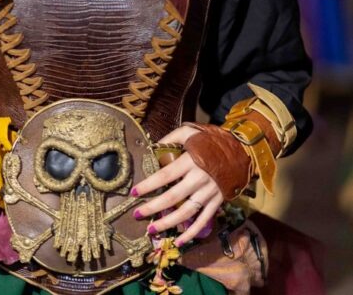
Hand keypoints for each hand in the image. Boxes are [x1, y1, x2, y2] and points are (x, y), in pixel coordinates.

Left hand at [131, 125, 222, 246]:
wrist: (239, 151)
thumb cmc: (210, 141)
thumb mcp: (190, 132)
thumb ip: (171, 138)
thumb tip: (151, 148)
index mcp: (191, 161)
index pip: (165, 175)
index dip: (149, 184)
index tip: (134, 192)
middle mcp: (199, 179)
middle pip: (173, 197)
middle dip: (153, 207)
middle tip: (137, 214)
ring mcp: (209, 193)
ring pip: (186, 212)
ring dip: (168, 222)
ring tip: (151, 229)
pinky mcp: (217, 202)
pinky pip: (204, 220)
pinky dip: (192, 233)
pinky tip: (179, 241)